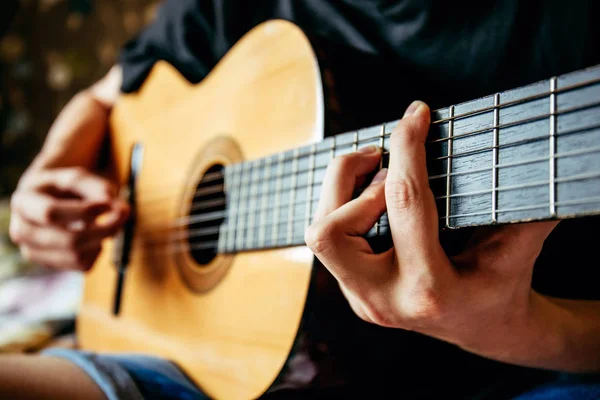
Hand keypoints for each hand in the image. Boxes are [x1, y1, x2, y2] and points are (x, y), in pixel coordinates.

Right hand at [9, 167, 128, 270]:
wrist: (50, 199)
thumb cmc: (65, 187)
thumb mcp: (78, 178)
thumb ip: (98, 188)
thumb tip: (119, 209)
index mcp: (24, 203)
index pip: (50, 213)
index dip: (84, 211)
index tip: (110, 204)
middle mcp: (22, 231)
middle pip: (68, 240)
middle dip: (103, 229)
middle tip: (124, 215)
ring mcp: (34, 252)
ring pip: (77, 257)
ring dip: (101, 240)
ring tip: (105, 222)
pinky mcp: (50, 265)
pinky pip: (83, 265)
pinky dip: (97, 251)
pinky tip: (94, 237)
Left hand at [305, 101, 558, 361]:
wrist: (483, 329)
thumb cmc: (502, 286)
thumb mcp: (517, 248)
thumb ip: (520, 206)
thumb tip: (526, 152)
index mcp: (431, 290)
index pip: (405, 203)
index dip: (408, 148)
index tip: (415, 113)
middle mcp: (384, 300)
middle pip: (330, 231)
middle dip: (350, 178)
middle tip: (383, 157)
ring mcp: (362, 299)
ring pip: (320, 233)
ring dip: (342, 191)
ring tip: (379, 174)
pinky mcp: (352, 291)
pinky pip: (329, 240)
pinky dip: (344, 207)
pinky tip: (373, 197)